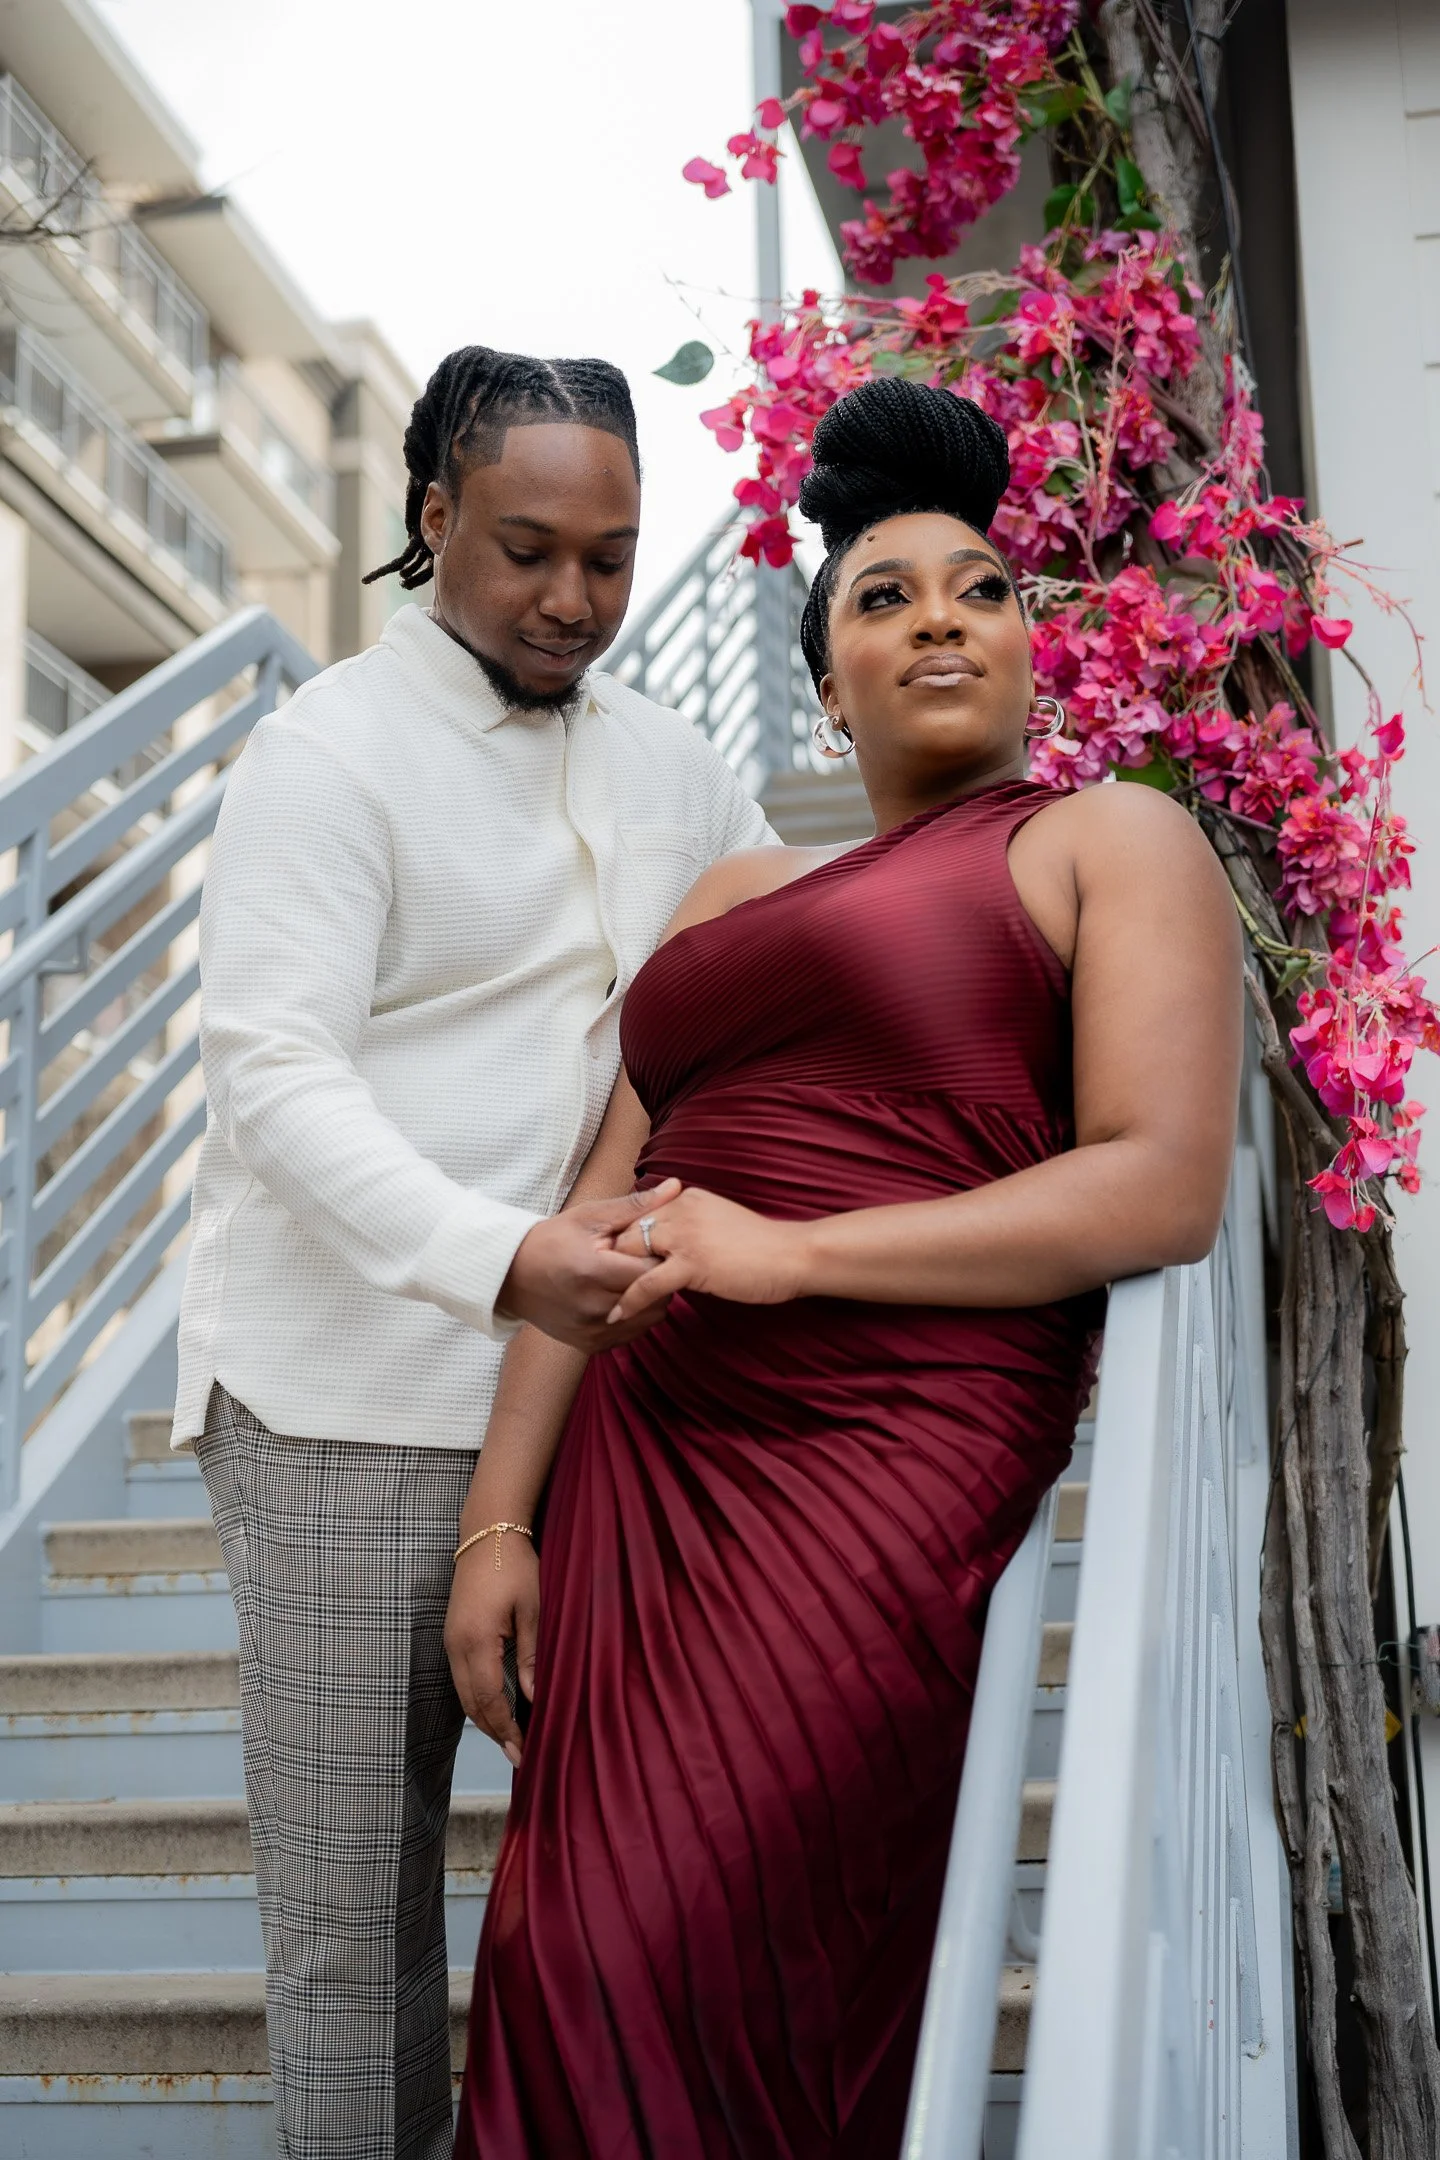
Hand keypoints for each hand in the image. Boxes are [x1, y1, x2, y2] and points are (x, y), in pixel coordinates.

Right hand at [444, 1530, 539, 1766]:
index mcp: (476, 1641)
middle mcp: (456, 1646)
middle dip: (494, 1732)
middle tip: (518, 1755)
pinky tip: (497, 1706)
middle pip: (471, 1704)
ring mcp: (450, 1641)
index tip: (522, 1753)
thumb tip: (533, 1697)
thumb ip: (530, 1655)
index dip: (505, 1729)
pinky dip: (478, 1698)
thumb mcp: (532, 1609)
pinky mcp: (453, 1635)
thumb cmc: (515, 1565)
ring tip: (510, 1737)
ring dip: (485, 1718)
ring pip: (463, 1694)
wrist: (487, 1532)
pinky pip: (462, 1679)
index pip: (489, 1700)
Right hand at [498, 1181, 680, 1347]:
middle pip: (655, 1299)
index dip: (661, 1257)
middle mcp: (592, 1307)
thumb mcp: (589, 1216)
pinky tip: (621, 1296)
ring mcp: (591, 1330)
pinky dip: (635, 1317)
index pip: (652, 1272)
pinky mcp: (589, 1345)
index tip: (656, 1246)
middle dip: (660, 1279)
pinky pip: (631, 1334)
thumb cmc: (553, 1239)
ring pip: (649, 1320)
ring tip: (633, 1278)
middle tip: (647, 1262)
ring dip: (650, 1300)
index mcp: (592, 1271)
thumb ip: (635, 1206)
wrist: (512, 1275)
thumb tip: (676, 1187)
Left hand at [607, 1187, 807, 1326]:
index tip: (603, 1261)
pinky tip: (617, 1313)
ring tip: (597, 1298)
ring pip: (633, 1254)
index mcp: (687, 1200)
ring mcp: (685, 1235)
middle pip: (629, 1232)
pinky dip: (629, 1299)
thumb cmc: (763, 1247)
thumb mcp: (720, 1224)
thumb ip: (693, 1227)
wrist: (794, 1255)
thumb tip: (671, 1243)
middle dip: (609, 1258)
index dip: (621, 1240)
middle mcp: (680, 1210)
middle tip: (590, 1282)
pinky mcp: (692, 1262)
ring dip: (614, 1278)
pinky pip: (648, 1283)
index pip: (641, 1215)